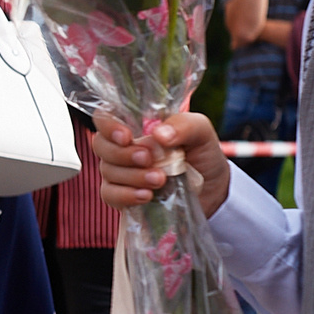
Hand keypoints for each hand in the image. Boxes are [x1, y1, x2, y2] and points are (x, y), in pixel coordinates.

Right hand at [95, 111, 228, 215]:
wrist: (212, 190)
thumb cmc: (201, 154)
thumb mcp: (201, 132)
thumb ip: (184, 125)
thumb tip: (159, 134)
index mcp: (135, 125)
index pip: (105, 117)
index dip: (108, 126)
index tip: (126, 137)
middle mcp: (122, 146)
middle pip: (101, 145)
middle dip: (123, 154)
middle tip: (149, 159)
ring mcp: (119, 172)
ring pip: (107, 171)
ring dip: (133, 176)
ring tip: (160, 180)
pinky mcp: (122, 195)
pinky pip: (110, 194)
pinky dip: (126, 195)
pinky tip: (146, 196)